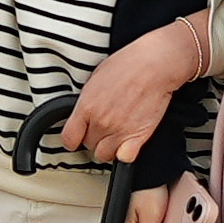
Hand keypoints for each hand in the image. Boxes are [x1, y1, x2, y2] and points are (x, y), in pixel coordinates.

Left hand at [58, 14, 208, 165]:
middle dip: (93, 137)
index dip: (73, 138)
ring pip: (104, 155)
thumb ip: (87, 100)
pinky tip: (127, 143)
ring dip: (108, 148)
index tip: (77, 136)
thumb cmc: (128, 64)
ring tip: (114, 135)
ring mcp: (119, 131)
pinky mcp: (138, 137)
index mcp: (86, 107)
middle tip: (102, 126)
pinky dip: (125, 154)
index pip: (69, 138)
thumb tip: (83, 110)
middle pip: (88, 145)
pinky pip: (124, 158)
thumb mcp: (96, 77)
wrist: (154, 65)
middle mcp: (101, 122)